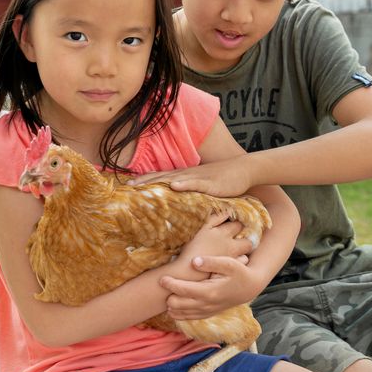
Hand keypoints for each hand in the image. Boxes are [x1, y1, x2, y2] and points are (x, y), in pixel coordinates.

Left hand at [130, 157, 253, 197]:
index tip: (129, 185)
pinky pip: (196, 183)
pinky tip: (174, 186)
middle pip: (162, 177)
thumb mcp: (203, 187)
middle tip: (127, 187)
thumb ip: (190, 193)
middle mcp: (188, 174)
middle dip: (145, 181)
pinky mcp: (211, 182)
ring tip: (142, 186)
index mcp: (185, 176)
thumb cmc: (223, 181)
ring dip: (157, 181)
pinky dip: (184, 184)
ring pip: (174, 178)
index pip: (161, 177)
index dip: (145, 180)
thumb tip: (179, 201)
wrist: (244, 169)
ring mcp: (198, 177)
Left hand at [161, 253, 261, 320]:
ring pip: (181, 314)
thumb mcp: (229, 263)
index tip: (161, 278)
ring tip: (165, 294)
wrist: (250, 287)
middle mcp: (207, 304)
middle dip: (168, 296)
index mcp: (210, 291)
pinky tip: (173, 307)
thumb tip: (194, 261)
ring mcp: (207, 311)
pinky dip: (179, 313)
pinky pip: (189, 318)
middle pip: (178, 305)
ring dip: (171, 306)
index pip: (183, 290)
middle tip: (163, 284)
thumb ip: (211, 262)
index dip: (170, 284)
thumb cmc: (239, 271)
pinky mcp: (208, 313)